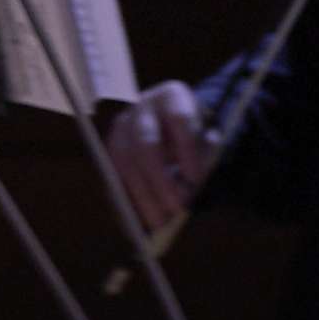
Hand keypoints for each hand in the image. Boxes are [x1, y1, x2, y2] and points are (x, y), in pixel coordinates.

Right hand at [107, 80, 217, 229]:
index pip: (179, 120)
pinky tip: (138, 220)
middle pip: (145, 142)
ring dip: (140, 195)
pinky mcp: (109, 148)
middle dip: (159, 179)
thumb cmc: (196, 133)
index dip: (187, 151)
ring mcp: (121, 127)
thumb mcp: (209, 138)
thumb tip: (187, 189)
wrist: (175, 121)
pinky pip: (112, 175)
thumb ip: (203, 159)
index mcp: (172, 96)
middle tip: (174, 209)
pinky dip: (124, 200)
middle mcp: (141, 107)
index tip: (195, 181)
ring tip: (158, 223)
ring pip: (123, 161)